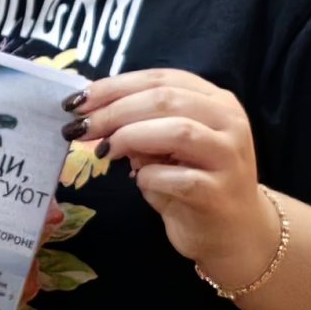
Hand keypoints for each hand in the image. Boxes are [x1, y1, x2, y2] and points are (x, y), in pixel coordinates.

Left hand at [76, 70, 278, 285]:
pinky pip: (178, 178)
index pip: (162, 78)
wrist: (233, 231)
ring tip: (104, 151)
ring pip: (177, 131)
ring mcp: (229, 157)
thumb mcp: (165, 146)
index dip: (115, 86)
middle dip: (114, 111)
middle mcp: (229, 122)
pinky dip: (149, 177)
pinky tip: (138, 181)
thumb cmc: (193, 181)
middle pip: (165, 99)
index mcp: (216, 101)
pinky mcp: (219, 193)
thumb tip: (93, 114)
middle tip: (79, 127)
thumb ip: (140, 125)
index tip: (77, 101)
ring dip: (130, 137)